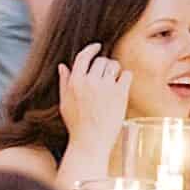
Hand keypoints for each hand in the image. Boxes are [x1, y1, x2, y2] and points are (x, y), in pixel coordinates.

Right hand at [53, 44, 130, 181]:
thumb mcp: (64, 103)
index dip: (91, 49)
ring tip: (114, 81)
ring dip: (115, 70)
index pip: (84, 57)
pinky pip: (126, 75)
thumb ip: (64, 83)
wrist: (90, 143)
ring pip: (114, 65)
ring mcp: (106, 87)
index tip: (97, 47)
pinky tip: (122, 86)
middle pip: (101, 60)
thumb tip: (62, 66)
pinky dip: (125, 78)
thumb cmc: (76, 125)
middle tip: (106, 74)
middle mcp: (90, 82)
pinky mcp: (120, 94)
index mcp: (75, 82)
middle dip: (104, 64)